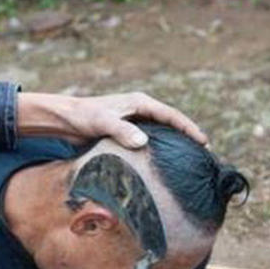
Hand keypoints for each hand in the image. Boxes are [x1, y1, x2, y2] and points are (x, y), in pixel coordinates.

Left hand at [17, 92, 206, 148]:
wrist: (65, 121)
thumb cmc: (83, 117)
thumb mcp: (103, 123)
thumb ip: (122, 131)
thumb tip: (144, 142)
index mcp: (140, 103)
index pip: (172, 115)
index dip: (190, 128)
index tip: (204, 142)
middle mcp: (140, 110)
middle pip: (171, 124)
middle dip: (187, 137)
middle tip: (204, 156)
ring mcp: (134, 122)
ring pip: (161, 133)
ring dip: (174, 145)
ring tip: (189, 162)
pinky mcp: (126, 133)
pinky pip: (149, 142)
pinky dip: (159, 150)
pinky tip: (163, 165)